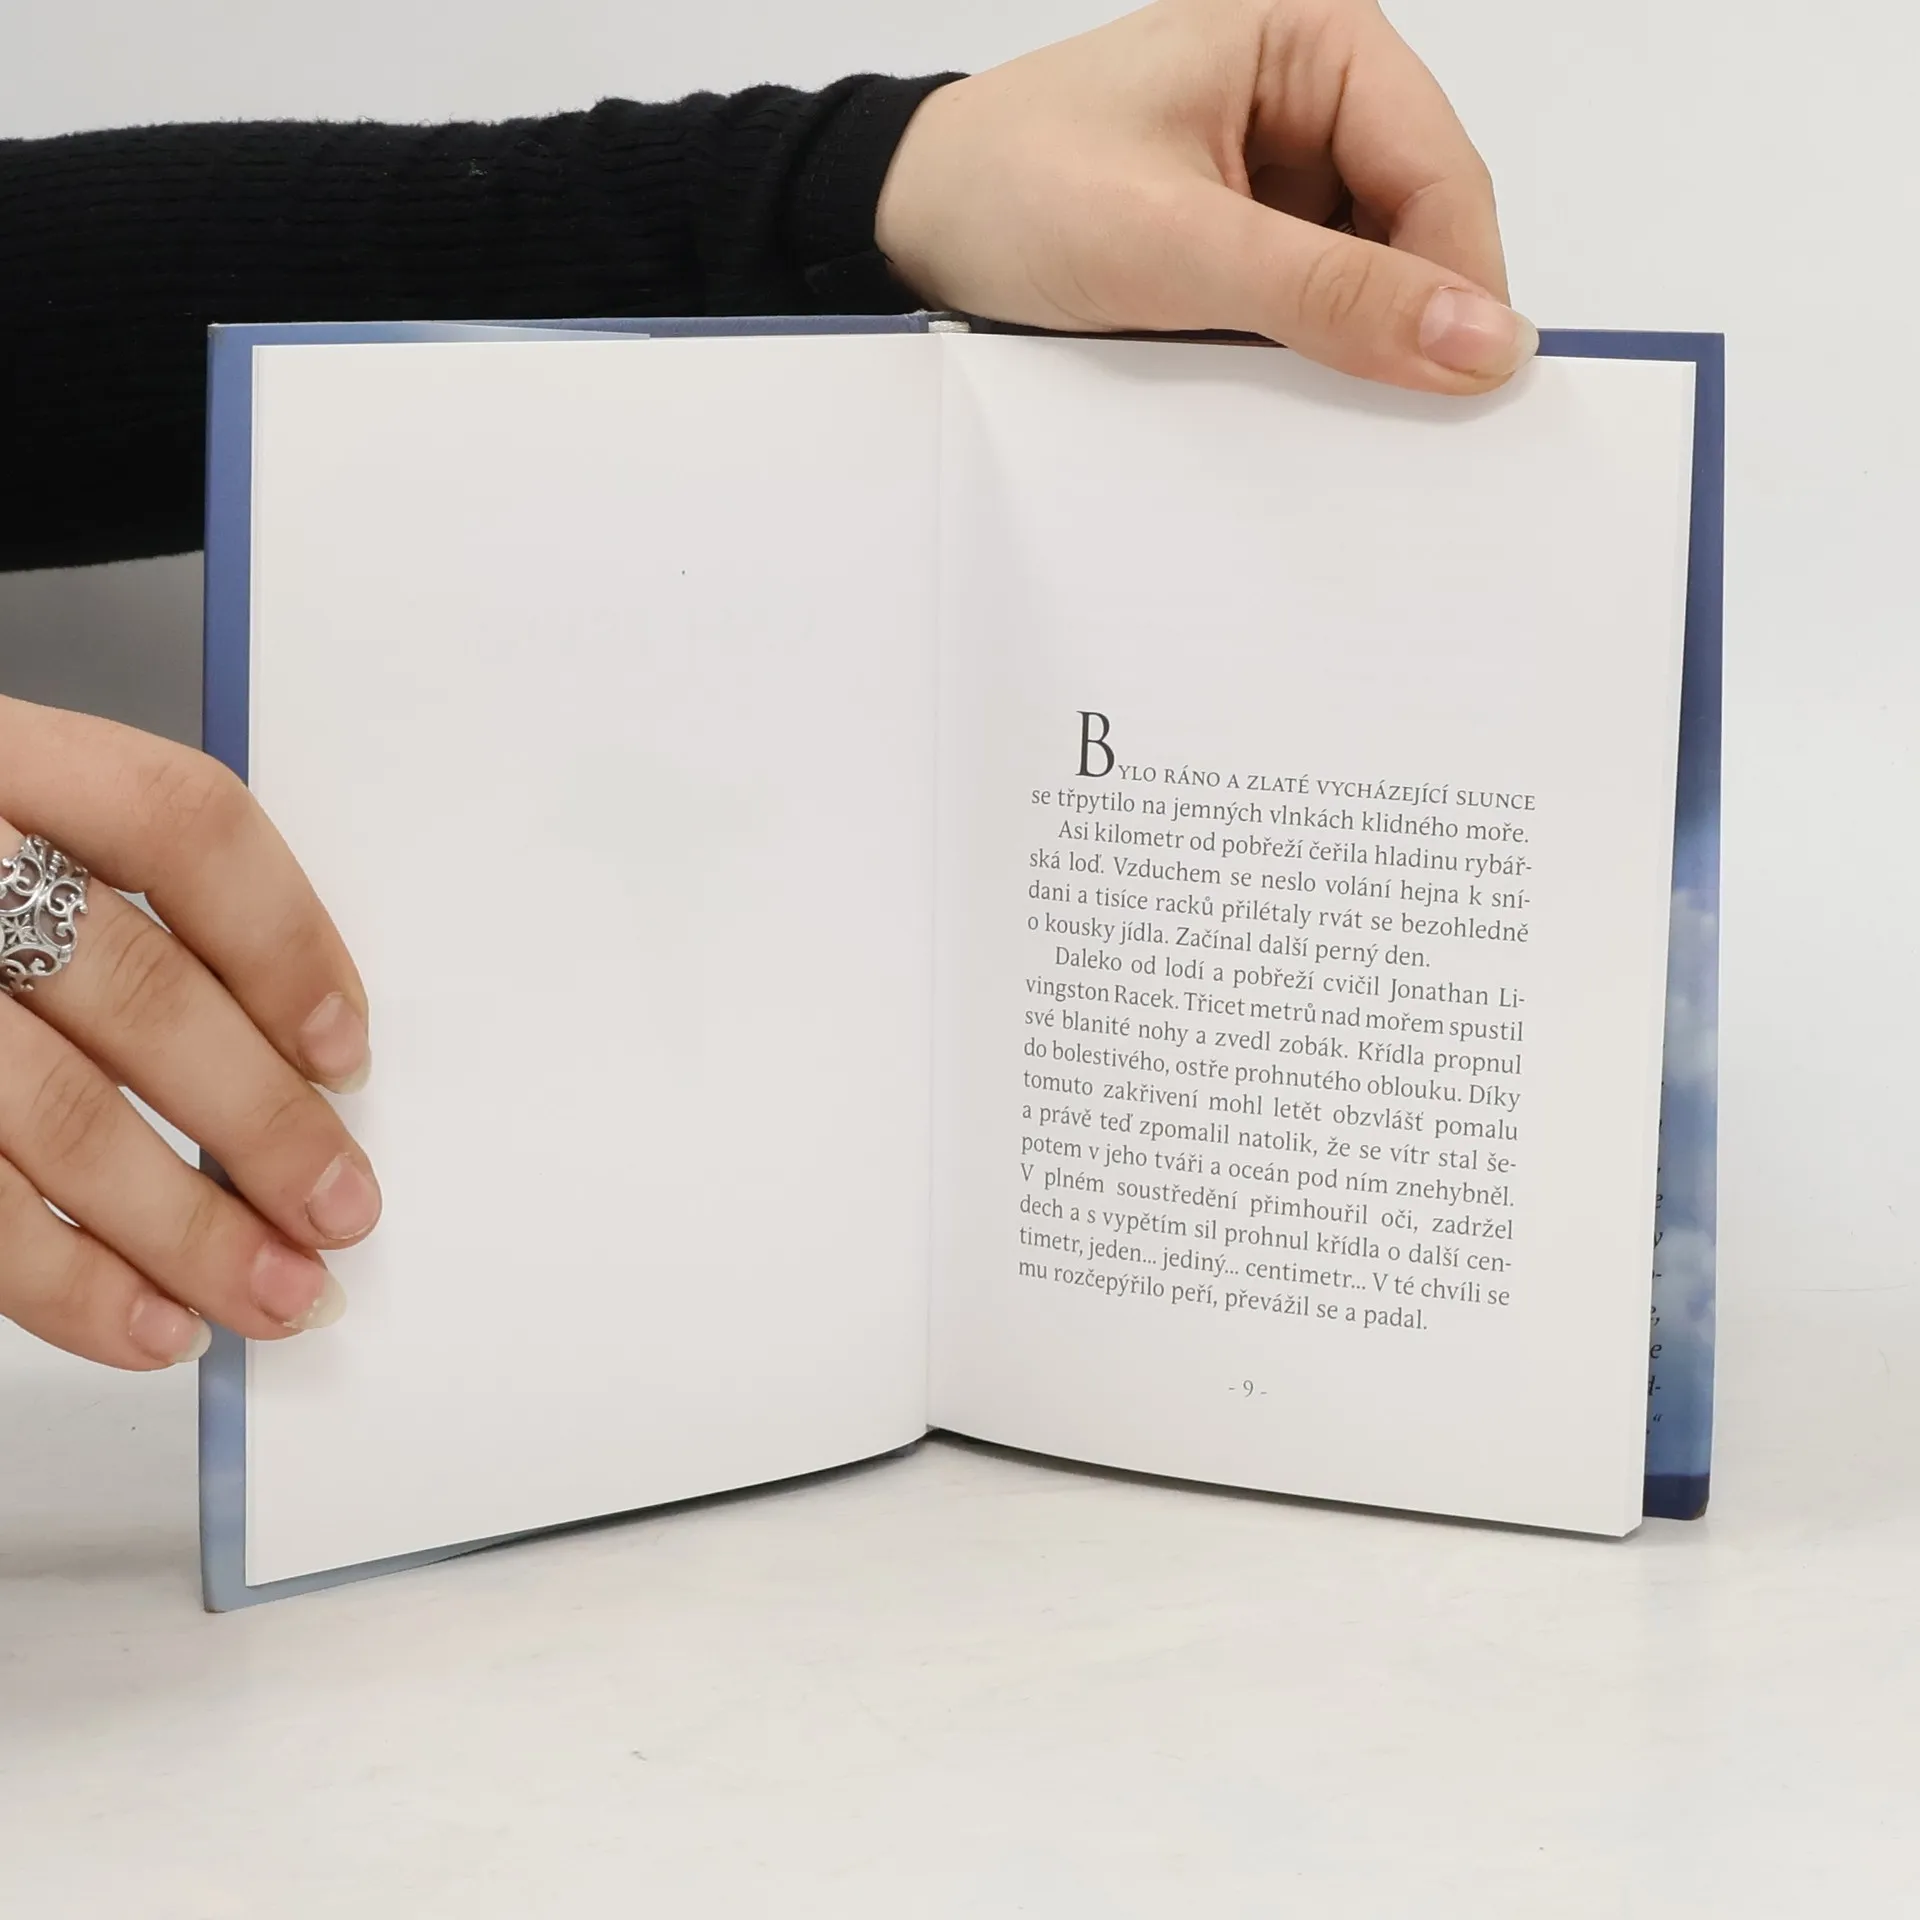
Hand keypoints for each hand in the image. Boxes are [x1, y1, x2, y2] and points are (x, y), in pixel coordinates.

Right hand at [0, 696, 375, 1368]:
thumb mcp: (6, 831)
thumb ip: (118, 906)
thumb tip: (292, 1054)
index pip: (181, 821)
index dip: (286, 941)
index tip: (347, 1049)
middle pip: (136, 989)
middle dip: (264, 1122)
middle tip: (342, 1209)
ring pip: (54, 1112)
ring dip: (184, 1228)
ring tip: (273, 1293)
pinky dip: (64, 1281)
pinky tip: (143, 1320)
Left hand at [877, 0, 1531, 392]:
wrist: (902, 227)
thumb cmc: (1009, 191)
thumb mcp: (1176, 245)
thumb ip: (1330, 293)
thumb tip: (1480, 339)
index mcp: (1313, 42)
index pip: (1440, 172)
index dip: (1461, 282)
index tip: (1465, 388)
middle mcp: (1307, 97)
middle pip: (1414, 228)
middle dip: (1401, 320)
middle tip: (1389, 422)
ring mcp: (1274, 173)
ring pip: (1364, 278)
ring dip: (1343, 347)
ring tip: (1298, 401)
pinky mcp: (1239, 238)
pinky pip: (1305, 306)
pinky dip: (1296, 356)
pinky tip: (1261, 388)